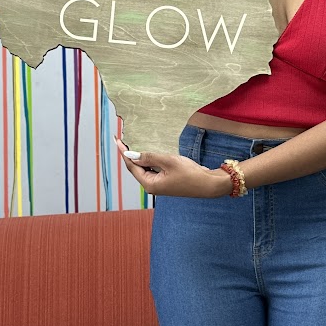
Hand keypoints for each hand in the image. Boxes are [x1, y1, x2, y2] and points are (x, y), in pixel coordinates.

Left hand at [115, 136, 229, 197]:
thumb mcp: (169, 161)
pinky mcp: (165, 181)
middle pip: (136, 168)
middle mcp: (152, 186)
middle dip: (130, 154)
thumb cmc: (190, 174)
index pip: (131, 166)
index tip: (117, 140)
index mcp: (150, 184)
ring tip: (134, 143)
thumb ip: (150, 157)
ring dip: (140, 156)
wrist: (208, 184)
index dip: (124, 152)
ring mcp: (159, 184)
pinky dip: (150, 160)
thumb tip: (132, 154)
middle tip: (124, 139)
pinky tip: (149, 151)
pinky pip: (153, 169)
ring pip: (145, 168)